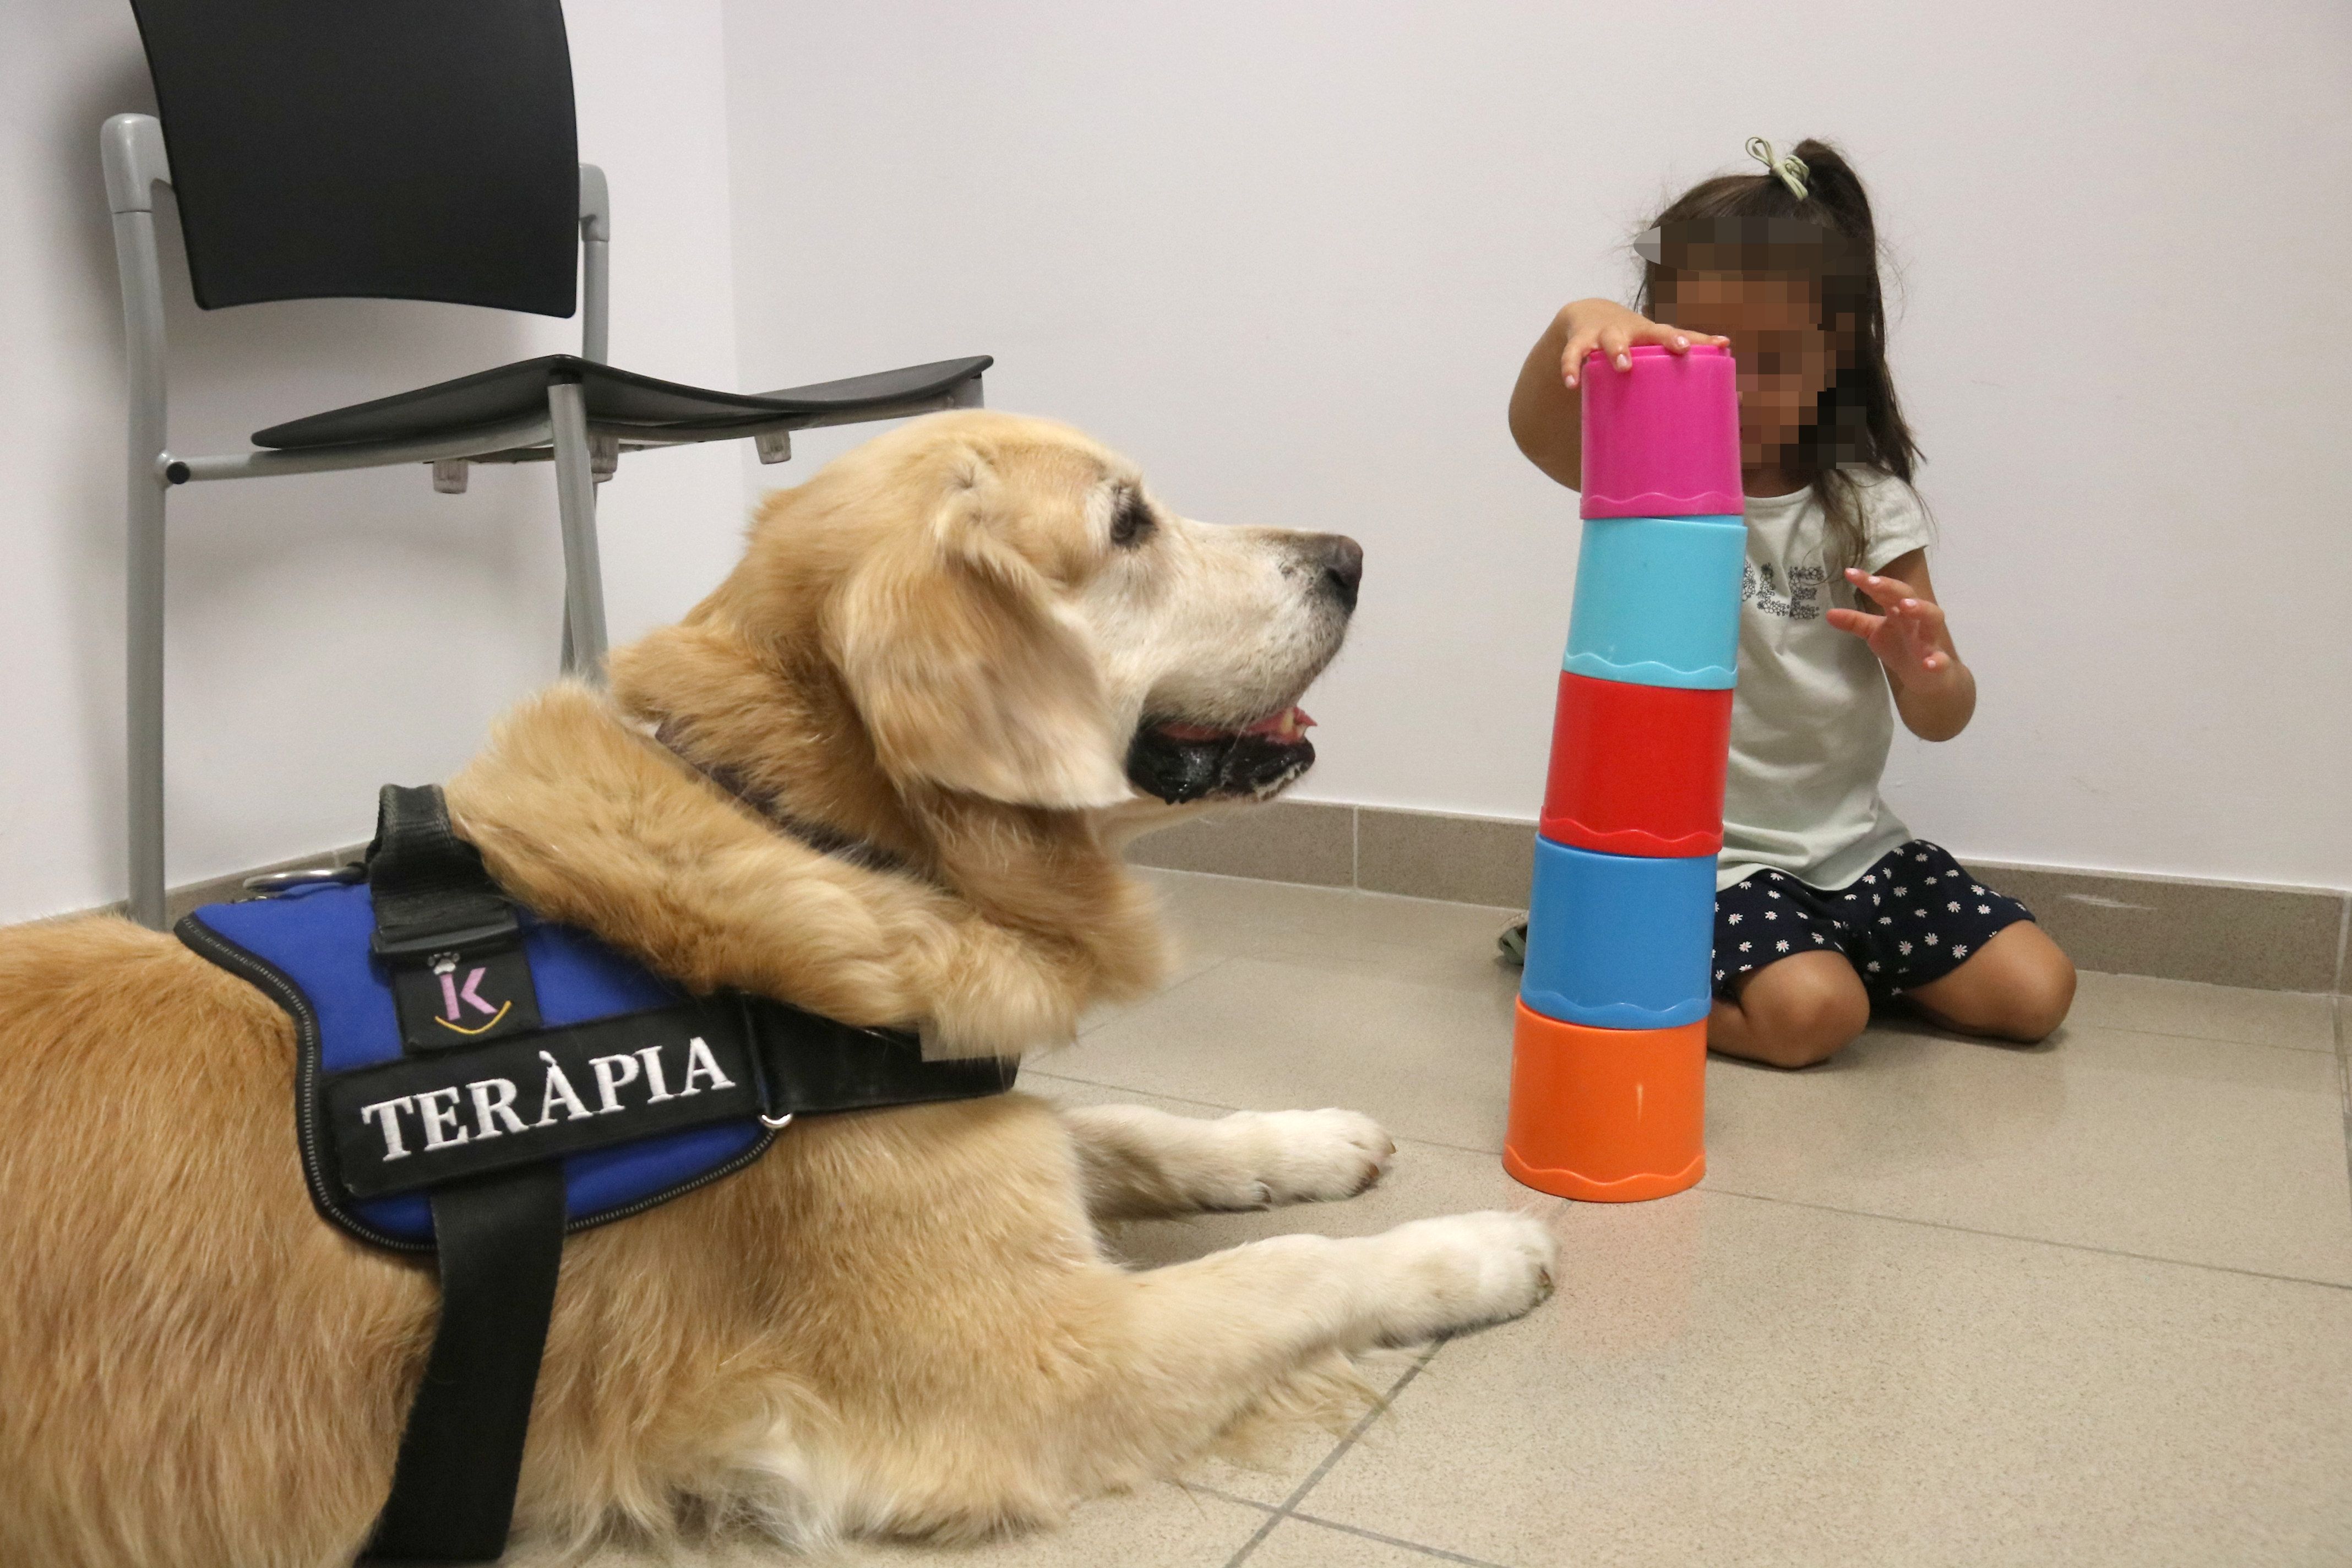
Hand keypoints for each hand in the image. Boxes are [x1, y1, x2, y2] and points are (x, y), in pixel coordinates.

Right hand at [1555, 299, 1727, 387]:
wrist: (1586, 318)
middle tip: (1680, 349)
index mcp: (1652, 335)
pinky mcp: (1579, 341)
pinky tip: (1572, 384)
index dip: (1701, 339)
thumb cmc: (1629, 343)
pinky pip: (1573, 354)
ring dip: (1618, 350)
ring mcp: (1605, 334)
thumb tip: (1733, 383)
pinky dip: (1571, 367)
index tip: (1723, 343)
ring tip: (1622, 366)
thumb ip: (1681, 366)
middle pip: (1652, 331)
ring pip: (1611, 339)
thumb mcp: (1650, 352)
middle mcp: (1633, 331)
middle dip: (1668, 338)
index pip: (1680, 334)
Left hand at [1827, 568, 1960, 690]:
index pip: (1884, 592)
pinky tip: (1928, 664)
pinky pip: (1941, 660)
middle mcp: (1916, 620)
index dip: (1868, 582)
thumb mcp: (1874, 633)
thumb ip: (1855, 622)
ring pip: (1932, 618)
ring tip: (1905, 606)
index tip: (1849, 573)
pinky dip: (1936, 660)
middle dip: (1892, 588)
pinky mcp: (1939, 661)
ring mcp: (1930, 639)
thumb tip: (1828, 614)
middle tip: (1874, 583)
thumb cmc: (1900, 647)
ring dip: (1921, 609)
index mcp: (1898, 611)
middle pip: (1909, 596)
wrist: (1928, 676)